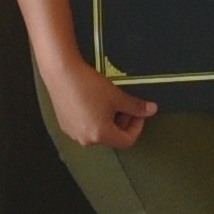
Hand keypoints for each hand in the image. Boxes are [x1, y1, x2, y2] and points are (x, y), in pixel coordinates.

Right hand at [37, 54, 155, 150]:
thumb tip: (152, 110)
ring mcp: (72, 133)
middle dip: (123, 122)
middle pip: (112, 137)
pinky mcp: (64, 124)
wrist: (61, 72)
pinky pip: (85, 126)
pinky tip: (94, 101)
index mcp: (100, 136)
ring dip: (108, 120)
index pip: (127, 141)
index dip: (137, 127)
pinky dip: (94, 118)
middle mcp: (85, 140)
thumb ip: (136, 107)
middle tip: (126, 105)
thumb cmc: (90, 86)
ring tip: (110, 102)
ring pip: (98, 131)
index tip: (139, 112)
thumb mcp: (117, 97)